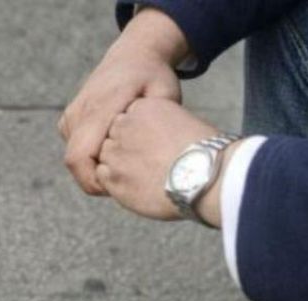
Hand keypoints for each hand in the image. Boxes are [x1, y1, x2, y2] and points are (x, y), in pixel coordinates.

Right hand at [59, 8, 189, 194]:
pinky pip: (74, 149)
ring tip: (124, 161)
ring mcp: (71, 115)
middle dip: (96, 180)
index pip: (80, 156)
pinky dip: (90, 158)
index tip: (119, 187)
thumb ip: (155, 124)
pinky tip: (114, 151)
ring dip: (95, 168)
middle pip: (74, 162)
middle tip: (125, 182)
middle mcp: (80, 110)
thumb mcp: (165, 95)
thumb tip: (149, 156)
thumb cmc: (153, 77)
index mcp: (101, 106)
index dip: (94, 181)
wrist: (132, 54)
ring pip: (74, 158)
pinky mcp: (68, 119)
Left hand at [95, 97, 231, 224]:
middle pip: (112, 136)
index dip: (136, 134)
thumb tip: (155, 137)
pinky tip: (135, 186)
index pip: (126, 118)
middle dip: (124, 148)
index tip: (149, 146)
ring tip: (142, 176)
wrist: (204, 176)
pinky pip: (103, 177)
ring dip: (118, 166)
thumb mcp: (182, 123)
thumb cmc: (203, 153)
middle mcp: (125, 126)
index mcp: (143, 107)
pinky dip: (115, 182)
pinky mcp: (113, 178)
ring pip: (105, 157)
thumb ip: (159, 126)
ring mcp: (116, 152)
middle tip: (144, 163)